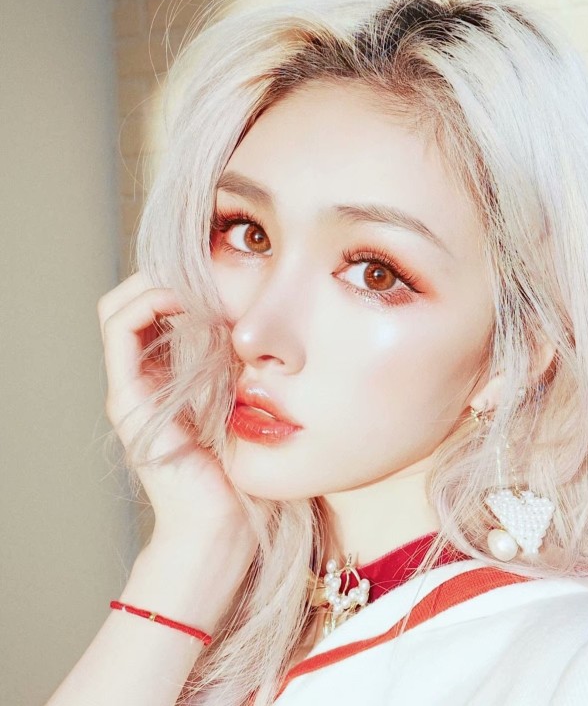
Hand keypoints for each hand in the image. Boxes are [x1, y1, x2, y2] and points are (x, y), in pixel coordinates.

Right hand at [98, 271, 255, 552]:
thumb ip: (241, 367)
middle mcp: (141, 380)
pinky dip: (149, 303)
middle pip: (131, 305)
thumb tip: (262, 325)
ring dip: (156, 283)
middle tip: (206, 271)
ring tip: (197, 283)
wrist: (224, 523)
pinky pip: (121, 331)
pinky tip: (186, 300)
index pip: (154, 312)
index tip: (223, 278)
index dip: (181, 284)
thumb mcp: (246, 401)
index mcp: (166, 380)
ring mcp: (130, 389)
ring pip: (119, 310)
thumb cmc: (243, 468)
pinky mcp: (127, 399)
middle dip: (164, 276)